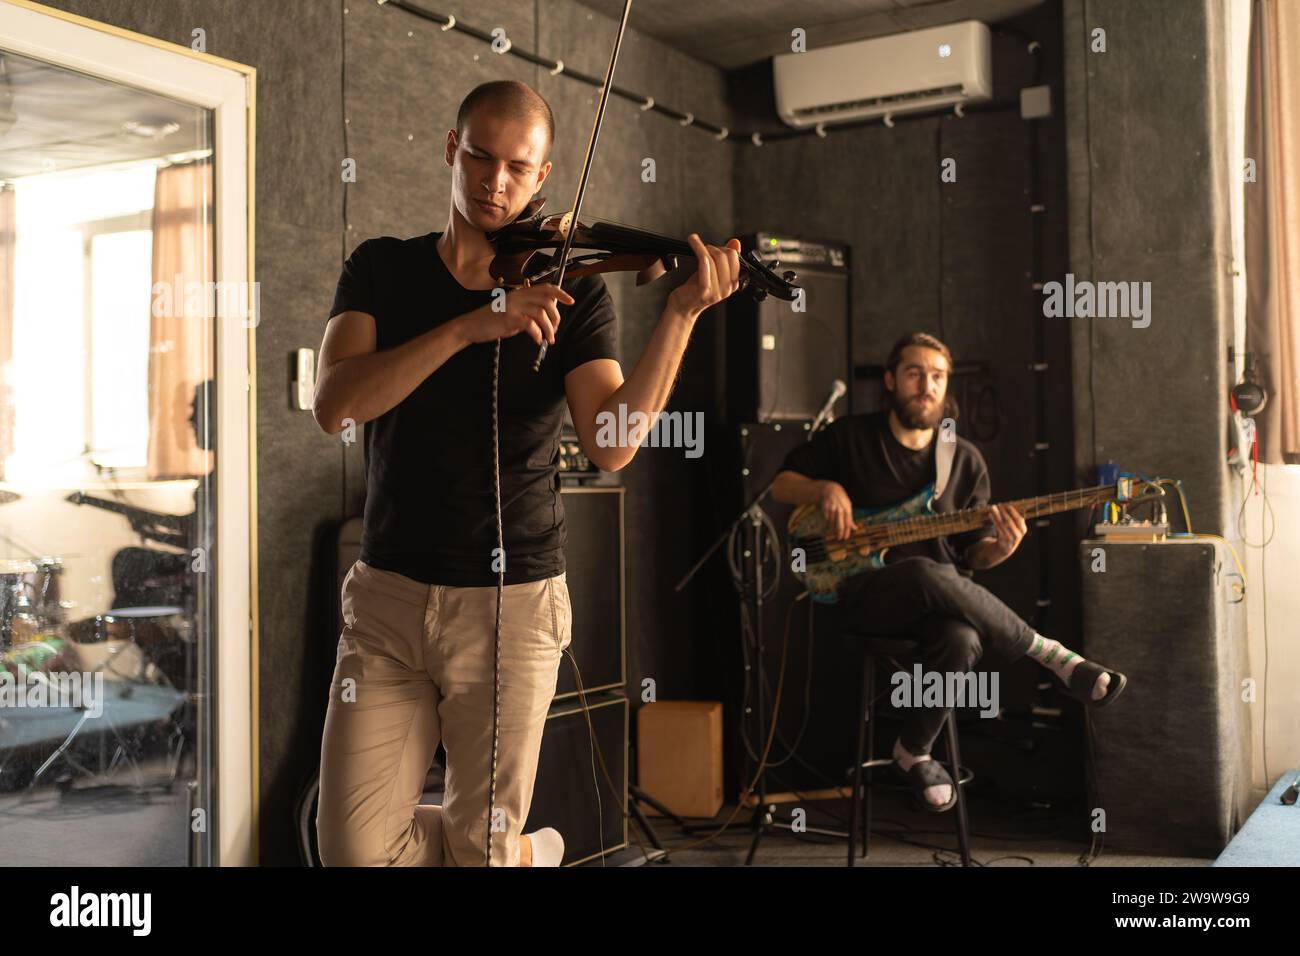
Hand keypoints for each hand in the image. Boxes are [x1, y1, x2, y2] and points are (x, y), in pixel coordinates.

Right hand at [460, 284, 574, 346]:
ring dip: (549, 328)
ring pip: (541, 313)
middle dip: (556, 316)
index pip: (545, 287)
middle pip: (547, 300)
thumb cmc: (493, 321)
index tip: (571, 301)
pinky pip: (530, 324)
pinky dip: (537, 334)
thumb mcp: (513, 312)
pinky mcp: (508, 318)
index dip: (561, 293)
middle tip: (554, 329)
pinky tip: (536, 340)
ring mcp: (513, 306)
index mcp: (520, 293)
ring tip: (548, 339)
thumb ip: (529, 311)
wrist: (471, 326)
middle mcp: (518, 296)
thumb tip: (547, 315)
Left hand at [667, 235, 741, 318]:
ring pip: (714, 260)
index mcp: (732, 284)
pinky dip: (700, 254)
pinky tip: (696, 247)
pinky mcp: (703, 292)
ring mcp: (716, 292)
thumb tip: (735, 242)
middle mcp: (726, 289)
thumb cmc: (695, 288)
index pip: (735, 257)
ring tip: (695, 244)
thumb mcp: (713, 272)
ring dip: (702, 248)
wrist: (682, 306)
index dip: (723, 248)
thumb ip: (725, 258)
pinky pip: (705, 268)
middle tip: (702, 247)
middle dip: (712, 247)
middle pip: (725, 257)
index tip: (714, 247)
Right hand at [819, 481, 854, 541]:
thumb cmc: (842, 499)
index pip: (848, 524)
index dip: (847, 532)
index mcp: (847, 509)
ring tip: (834, 532)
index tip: (845, 538)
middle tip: (839, 538)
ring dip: (833, 529)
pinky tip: (830, 524)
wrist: (830, 490)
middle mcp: (840, 509)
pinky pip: (827, 519)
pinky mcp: (825, 509)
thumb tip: (855, 528)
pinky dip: (829, 523)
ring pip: (832, 524)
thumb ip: (850, 518)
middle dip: (840, 534)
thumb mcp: (848, 506)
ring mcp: (832, 509)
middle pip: (840, 525)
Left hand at [985, 503, 1026, 559]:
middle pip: (1009, 521)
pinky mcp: (1002, 541)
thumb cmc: (1010, 533)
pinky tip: (990, 515)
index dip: (1013, 512)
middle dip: (1003, 512)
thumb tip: (1005, 505)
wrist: (1006, 548)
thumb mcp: (1014, 526)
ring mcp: (1010, 539)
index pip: (1019, 519)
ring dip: (996, 515)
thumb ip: (1011, 517)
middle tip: (998, 504)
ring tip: (992, 507)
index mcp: (1023, 530)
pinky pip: (997, 529)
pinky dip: (993, 521)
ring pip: (1002, 525)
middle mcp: (1018, 535)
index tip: (1007, 505)